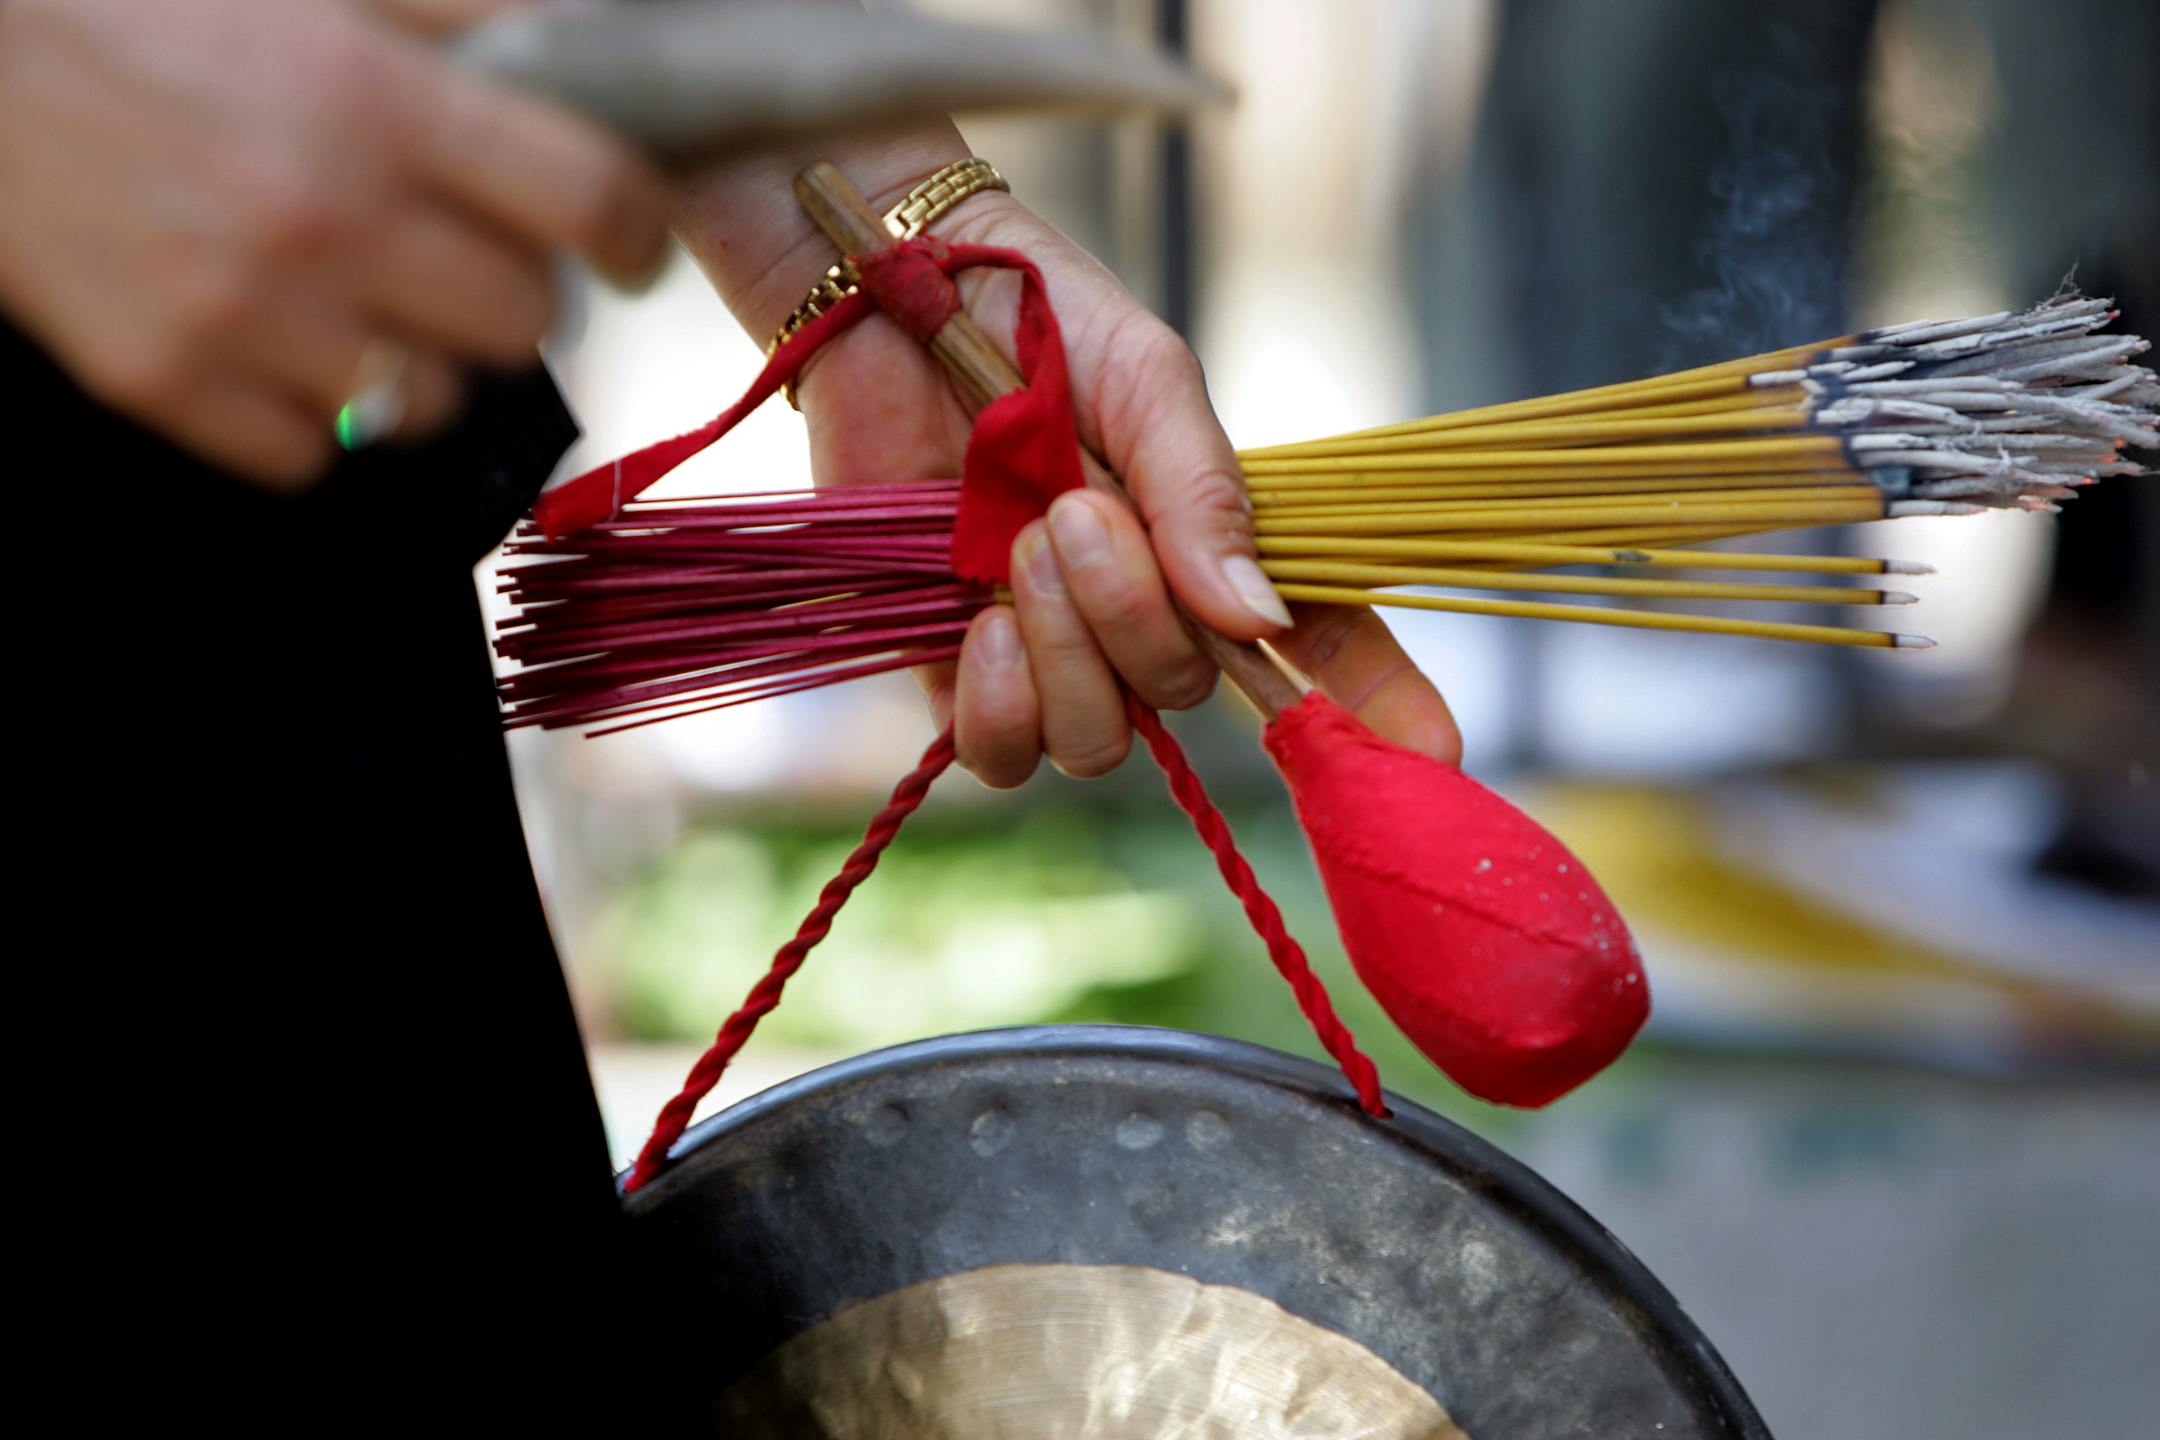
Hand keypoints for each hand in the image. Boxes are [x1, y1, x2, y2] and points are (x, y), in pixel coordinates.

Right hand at [0, 0, 669, 488]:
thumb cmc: (143, 12)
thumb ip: (459, 18)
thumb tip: (581, 44)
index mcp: (376, 103)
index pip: (586, 199)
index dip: (634, 231)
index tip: (630, 244)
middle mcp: (324, 216)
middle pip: (523, 323)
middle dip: (511, 296)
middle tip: (464, 263)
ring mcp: (243, 312)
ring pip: (428, 407)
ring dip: (416, 367)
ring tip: (360, 308)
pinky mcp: (167, 382)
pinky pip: (313, 459)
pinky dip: (308, 419)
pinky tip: (274, 348)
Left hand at [794, 190, 1462, 784]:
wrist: (893, 290)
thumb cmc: (1037, 316)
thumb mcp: (1148, 380)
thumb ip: (1204, 494)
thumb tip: (1261, 624)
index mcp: (1212, 541)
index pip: (1317, 644)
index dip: (1376, 705)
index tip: (1435, 753)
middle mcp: (1142, 609)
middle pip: (1187, 692)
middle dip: (1135, 614)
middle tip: (1075, 508)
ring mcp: (1053, 647)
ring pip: (1100, 740)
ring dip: (1068, 651)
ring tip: (1024, 541)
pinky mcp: (957, 669)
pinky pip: (1002, 756)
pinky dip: (1000, 706)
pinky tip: (981, 622)